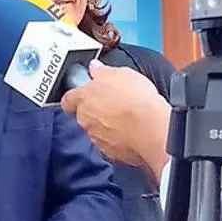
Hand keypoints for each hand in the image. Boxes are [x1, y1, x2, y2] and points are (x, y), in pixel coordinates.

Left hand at [61, 59, 171, 185]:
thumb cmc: (137, 101)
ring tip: (125, 117)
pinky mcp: (111, 153)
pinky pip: (110, 144)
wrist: (153, 130)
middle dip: (93, 110)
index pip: (68, 99)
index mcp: (84, 98)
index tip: (83, 93)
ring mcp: (97, 138)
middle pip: (82, 115)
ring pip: (96, 130)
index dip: (75, 96)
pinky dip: (118, 139)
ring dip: (106, 125)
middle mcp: (86, 120)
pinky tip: (132, 132)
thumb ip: (103, 71)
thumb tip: (96, 68)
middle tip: (111, 102)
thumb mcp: (121, 73)